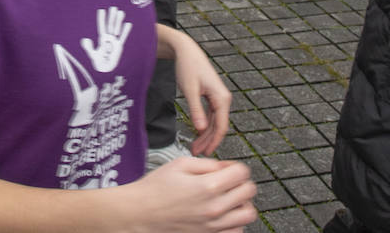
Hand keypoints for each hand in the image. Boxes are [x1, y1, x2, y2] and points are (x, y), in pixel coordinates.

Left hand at [81, 7, 131, 72]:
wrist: (106, 69)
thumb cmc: (98, 62)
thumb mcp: (92, 54)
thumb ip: (88, 47)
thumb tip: (85, 39)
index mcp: (101, 39)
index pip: (101, 26)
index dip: (101, 19)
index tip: (101, 10)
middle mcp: (108, 38)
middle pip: (110, 25)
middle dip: (111, 17)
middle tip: (113, 7)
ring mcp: (114, 41)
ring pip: (117, 29)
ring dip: (119, 21)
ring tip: (121, 12)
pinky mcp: (120, 46)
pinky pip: (123, 37)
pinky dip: (126, 31)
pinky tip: (128, 24)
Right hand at [130, 157, 256, 232]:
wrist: (140, 213)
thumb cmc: (156, 188)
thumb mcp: (180, 164)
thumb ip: (208, 164)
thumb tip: (226, 167)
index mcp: (207, 186)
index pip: (242, 173)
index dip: (236, 167)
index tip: (228, 169)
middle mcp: (214, 208)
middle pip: (249, 191)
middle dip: (242, 182)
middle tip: (229, 181)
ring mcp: (213, 226)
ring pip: (248, 213)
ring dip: (242, 203)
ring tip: (229, 199)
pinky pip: (238, 231)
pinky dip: (235, 221)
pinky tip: (223, 214)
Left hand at [166, 27, 231, 155]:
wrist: (186, 50)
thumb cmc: (188, 66)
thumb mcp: (189, 90)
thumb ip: (196, 110)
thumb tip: (200, 130)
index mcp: (222, 98)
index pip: (221, 126)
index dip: (214, 142)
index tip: (206, 153)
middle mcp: (223, 99)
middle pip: (218, 126)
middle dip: (208, 141)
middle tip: (196, 153)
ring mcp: (218, 98)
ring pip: (214, 122)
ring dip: (205, 135)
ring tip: (195, 147)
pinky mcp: (212, 96)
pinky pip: (210, 115)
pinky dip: (204, 125)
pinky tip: (197, 134)